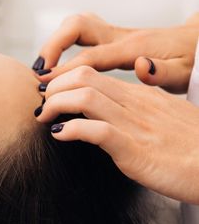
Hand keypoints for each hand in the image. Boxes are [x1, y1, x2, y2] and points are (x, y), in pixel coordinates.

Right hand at [33, 12, 198, 93]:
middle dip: (52, 45)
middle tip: (38, 70)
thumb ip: (161, 73)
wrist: (198, 43)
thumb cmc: (191, 62)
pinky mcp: (114, 38)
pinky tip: (58, 62)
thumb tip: (142, 67)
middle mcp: (119, 37)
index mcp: (131, 48)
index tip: (44, 84)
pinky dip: (64, 43)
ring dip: (56, 42)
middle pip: (76, 27)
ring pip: (76, 25)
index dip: (63, 70)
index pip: (89, 57)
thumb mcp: (182, 73)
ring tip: (43, 66)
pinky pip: (81, 33)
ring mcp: (115, 35)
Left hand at [35, 66, 198, 203]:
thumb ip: (136, 111)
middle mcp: (136, 103)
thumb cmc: (192, 149)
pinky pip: (96, 130)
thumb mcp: (162, 120)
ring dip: (55, 104)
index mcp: (141, 95)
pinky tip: (59, 135)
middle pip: (84, 76)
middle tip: (40, 104)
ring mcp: (135, 124)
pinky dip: (71, 129)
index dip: (63, 81)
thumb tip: (107, 112)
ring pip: (85, 96)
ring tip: (43, 117)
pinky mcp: (134, 149)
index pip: (93, 74)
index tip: (49, 95)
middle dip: (54, 87)